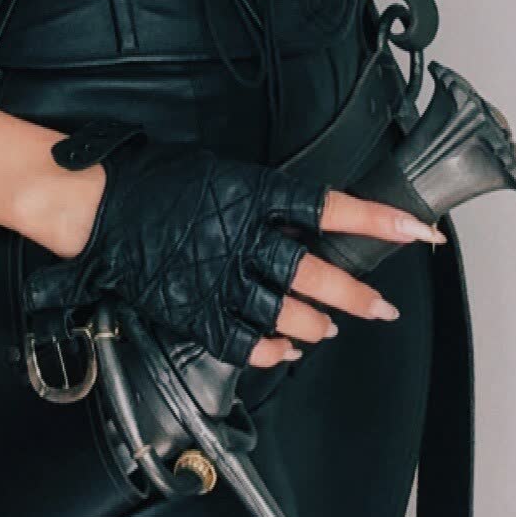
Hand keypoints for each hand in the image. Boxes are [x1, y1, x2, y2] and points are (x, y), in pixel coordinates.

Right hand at [22, 132, 444, 371]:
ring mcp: (219, 278)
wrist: (98, 206)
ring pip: (285, 310)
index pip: (328, 207)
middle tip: (381, 307)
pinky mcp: (195, 310)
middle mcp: (242, 238)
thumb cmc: (154, 177)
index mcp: (251, 193)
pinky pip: (244, 341)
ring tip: (329, 327)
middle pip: (314, 272)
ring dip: (316, 322)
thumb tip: (298, 211)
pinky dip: (271, 349)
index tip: (417, 231)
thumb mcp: (218, 167)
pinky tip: (284, 348)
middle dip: (355, 294)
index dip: (376, 219)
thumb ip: (261, 194)